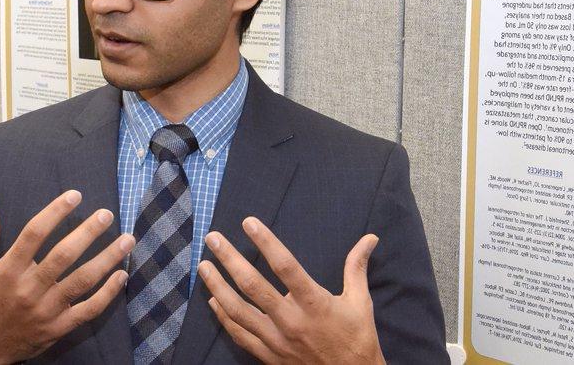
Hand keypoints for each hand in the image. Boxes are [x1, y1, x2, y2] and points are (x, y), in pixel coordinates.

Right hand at [0, 191, 133, 363]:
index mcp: (8, 270)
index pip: (34, 234)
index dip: (55, 212)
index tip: (75, 195)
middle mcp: (28, 289)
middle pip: (63, 256)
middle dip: (87, 233)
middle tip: (106, 214)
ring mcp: (46, 310)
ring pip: (82, 281)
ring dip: (107, 259)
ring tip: (127, 240)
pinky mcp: (59, 327)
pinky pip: (89, 309)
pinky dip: (108, 293)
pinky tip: (122, 274)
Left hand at [198, 217, 383, 364]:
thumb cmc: (357, 340)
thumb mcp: (361, 303)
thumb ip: (357, 268)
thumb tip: (370, 238)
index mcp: (315, 304)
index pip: (285, 266)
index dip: (266, 242)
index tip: (249, 222)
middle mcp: (291, 321)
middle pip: (252, 285)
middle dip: (229, 259)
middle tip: (213, 238)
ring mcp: (277, 340)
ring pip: (238, 311)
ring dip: (217, 286)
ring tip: (203, 266)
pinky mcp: (269, 356)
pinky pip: (239, 334)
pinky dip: (223, 317)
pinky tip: (213, 300)